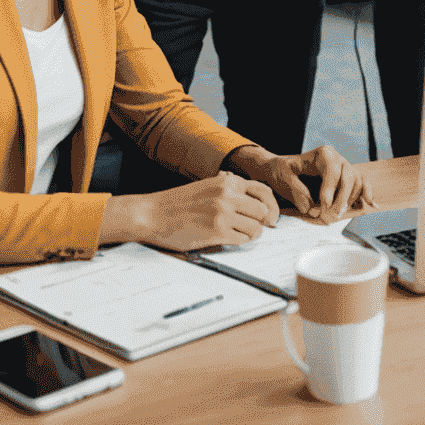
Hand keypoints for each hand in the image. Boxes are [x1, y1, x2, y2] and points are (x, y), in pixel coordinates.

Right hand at [98, 172, 276, 249]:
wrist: (153, 214)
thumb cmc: (178, 202)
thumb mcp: (206, 185)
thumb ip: (228, 187)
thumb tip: (250, 195)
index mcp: (227, 182)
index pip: (264, 191)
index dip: (272, 205)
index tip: (271, 216)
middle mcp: (228, 195)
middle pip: (263, 211)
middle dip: (262, 222)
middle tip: (254, 228)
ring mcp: (223, 213)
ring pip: (256, 227)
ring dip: (252, 234)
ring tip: (241, 234)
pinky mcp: (216, 232)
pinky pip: (243, 240)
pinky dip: (241, 242)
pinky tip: (231, 240)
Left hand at [228, 144, 372, 222]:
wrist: (282, 170)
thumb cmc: (282, 170)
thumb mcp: (282, 176)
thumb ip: (295, 189)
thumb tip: (310, 207)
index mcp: (323, 154)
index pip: (332, 170)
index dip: (330, 189)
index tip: (322, 206)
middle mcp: (337, 159)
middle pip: (349, 177)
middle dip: (341, 199)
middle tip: (329, 216)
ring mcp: (345, 168)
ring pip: (357, 182)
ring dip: (350, 201)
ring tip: (336, 215)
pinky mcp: (347, 179)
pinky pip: (362, 184)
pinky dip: (367, 194)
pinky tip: (371, 205)